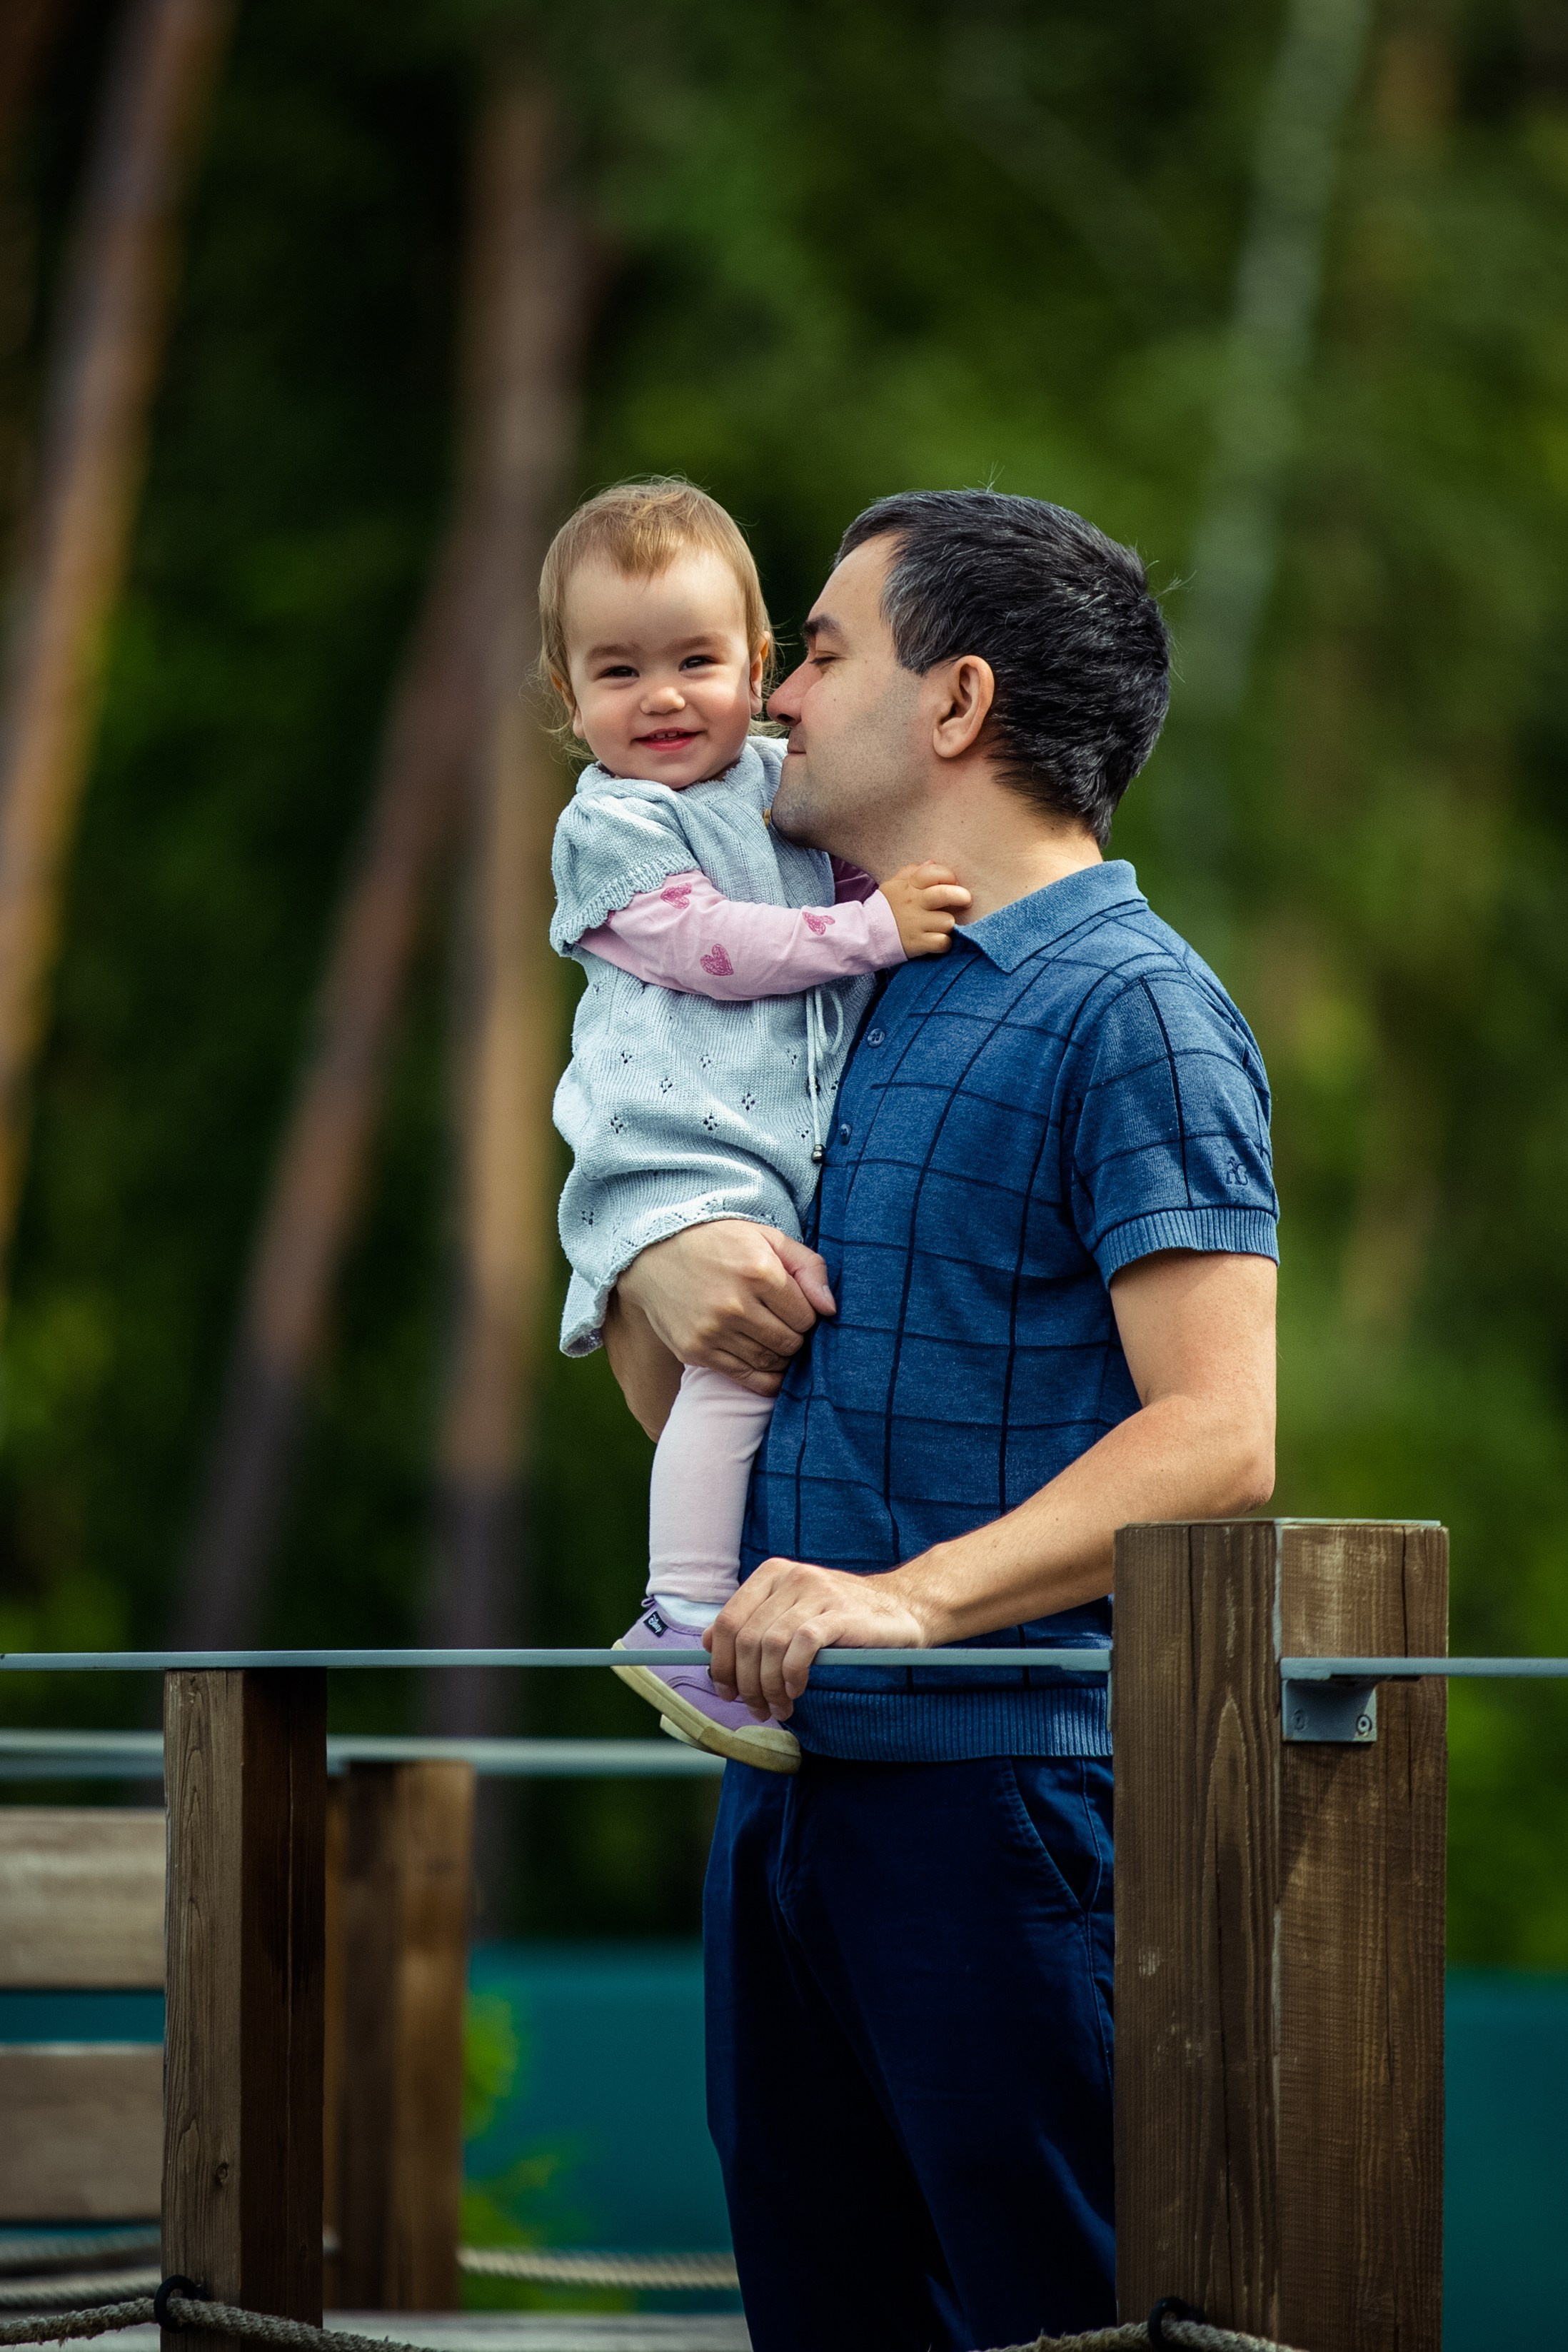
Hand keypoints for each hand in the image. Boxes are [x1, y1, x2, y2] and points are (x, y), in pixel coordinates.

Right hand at [615, 1221, 833, 1395]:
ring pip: (770, 1362)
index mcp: (759, 1271)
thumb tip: (831, 1309)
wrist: (654, 1252)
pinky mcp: (696, 1351)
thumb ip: (808, 1267)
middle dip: (794, 1337)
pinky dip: (762, 1376)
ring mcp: (713, 1331)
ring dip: (778, 1355)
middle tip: (782, 1323)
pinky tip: (763, 1363)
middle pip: (791, 1343)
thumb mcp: (768, 1237)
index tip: (794, 1306)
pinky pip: (745, 1377)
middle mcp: (736, 1304)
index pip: (807, 1317)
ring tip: (769, 1336)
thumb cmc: (719, 1242)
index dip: (807, 1315)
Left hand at [705, 1557, 930, 1719]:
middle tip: (755, 1708)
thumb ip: (754, 1622)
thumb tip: (708, 1644)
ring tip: (779, 1707)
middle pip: (746, 1638)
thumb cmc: (842, 1616)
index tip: (727, 1691)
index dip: (720, 1662)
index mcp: (772, 1574)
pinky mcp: (840, 1613)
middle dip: (745, 1682)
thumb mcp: (792, 1611)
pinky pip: (801, 1647)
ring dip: (768, 1686)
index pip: (728, 1621)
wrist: (902, 1607)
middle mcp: (791, 1577)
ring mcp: (816, 1592)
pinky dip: (792, 1674)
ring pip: (770, 1645)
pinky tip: (797, 1690)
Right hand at [880, 862, 971, 957]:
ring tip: (941, 925)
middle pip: (944, 894)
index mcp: (910, 886)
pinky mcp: (917, 943)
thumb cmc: (885, 907)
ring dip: (949, 924)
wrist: (865, 934)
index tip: (952, 881)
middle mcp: (914, 903)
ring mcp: (916, 924)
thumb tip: (931, 862)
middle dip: (960, 896)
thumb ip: (912, 872)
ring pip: (947, 921)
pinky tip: (938, 940)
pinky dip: (944, 943)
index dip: (947, 875)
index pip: (933, 873)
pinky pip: (942, 942)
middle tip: (966, 900)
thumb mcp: (894, 885)